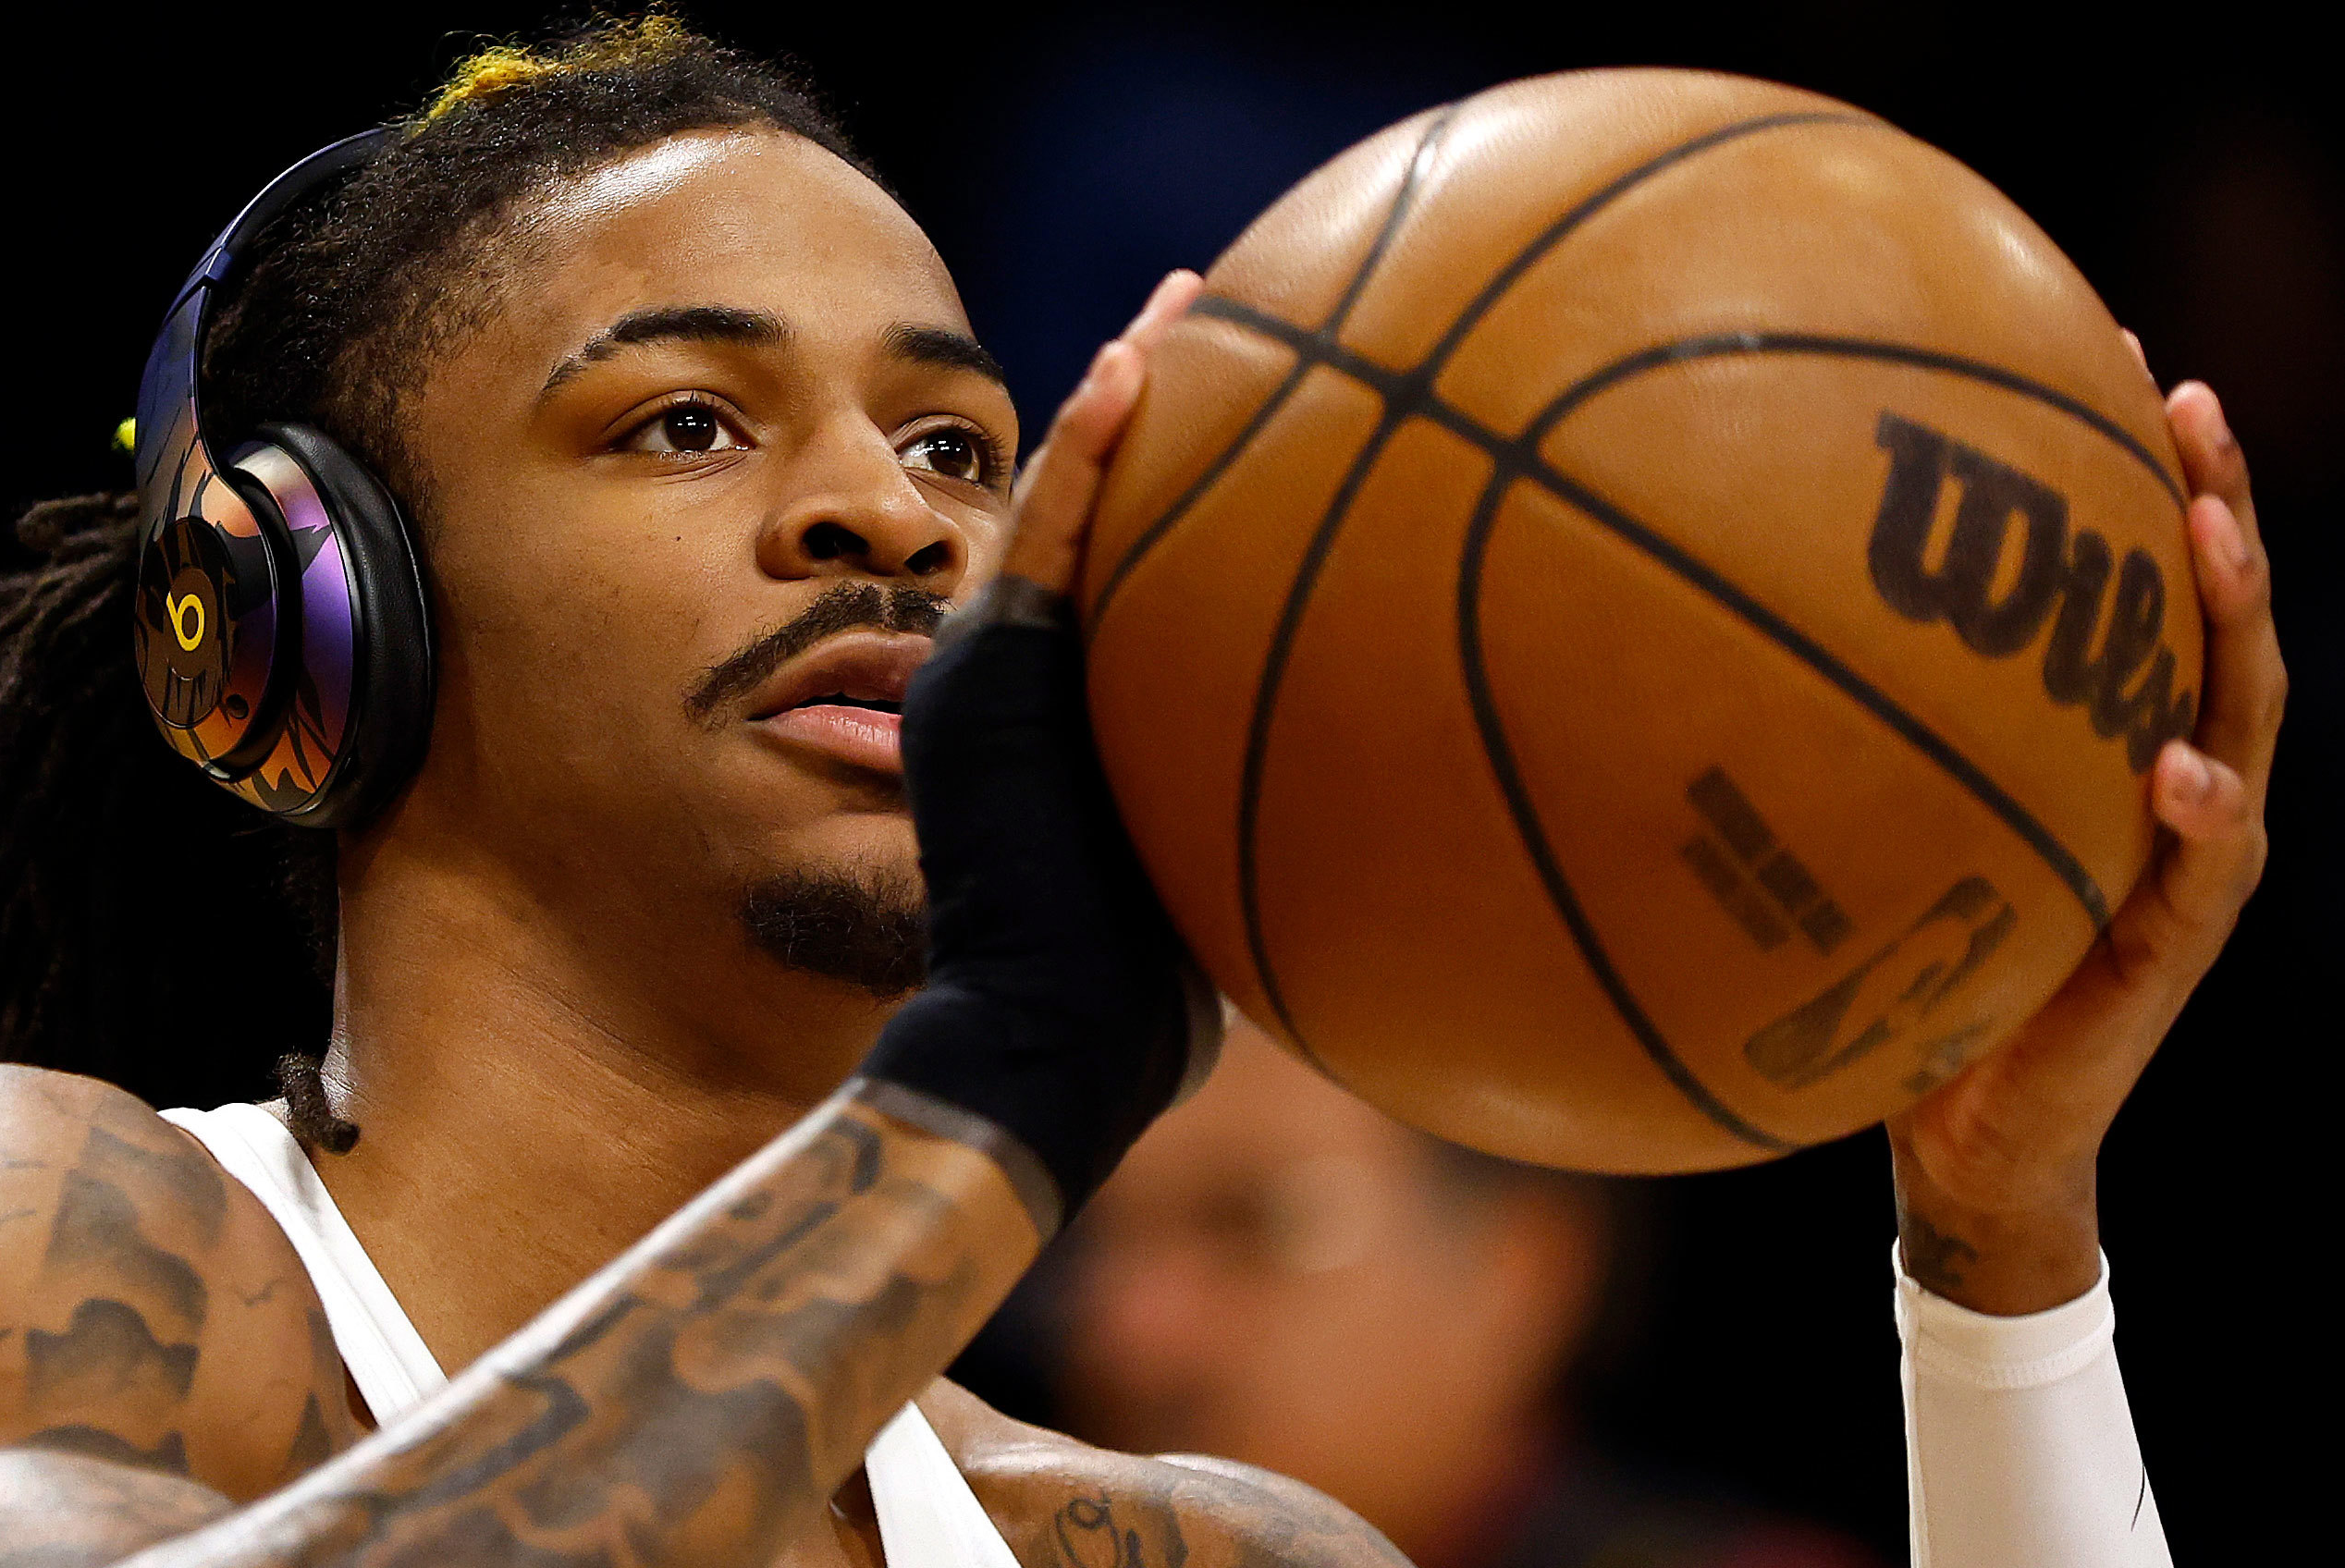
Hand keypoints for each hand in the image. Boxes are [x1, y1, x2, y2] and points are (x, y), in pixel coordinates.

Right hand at [860, 269, 1210, 1229]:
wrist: (1040, 1036)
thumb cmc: (1141, 994)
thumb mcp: (1230, 884)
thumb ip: (1282, 822)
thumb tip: (1420, 830)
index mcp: (1094, 709)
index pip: (1148, 573)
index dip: (1204, 486)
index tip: (1288, 414)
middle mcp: (1038, 673)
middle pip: (1107, 510)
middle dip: (1170, 406)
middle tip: (1240, 312)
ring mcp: (998, 668)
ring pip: (1067, 501)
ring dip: (1120, 391)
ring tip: (1183, 296)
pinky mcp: (985, 677)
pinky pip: (1043, 539)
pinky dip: (1080, 453)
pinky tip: (1127, 369)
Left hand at [1886, 366, 2282, 1313]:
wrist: (1962, 1134)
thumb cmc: (1902, 972)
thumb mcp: (1851, 836)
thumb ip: (1813, 746)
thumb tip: (1655, 631)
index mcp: (2092, 733)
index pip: (2126, 575)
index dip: (2125, 460)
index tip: (2100, 339)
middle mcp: (2158, 773)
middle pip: (2209, 610)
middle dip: (2208, 495)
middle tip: (2179, 393)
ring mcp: (2186, 858)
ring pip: (2243, 713)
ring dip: (2232, 618)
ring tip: (2206, 531)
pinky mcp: (2173, 947)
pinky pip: (2204, 871)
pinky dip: (2200, 815)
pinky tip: (2174, 770)